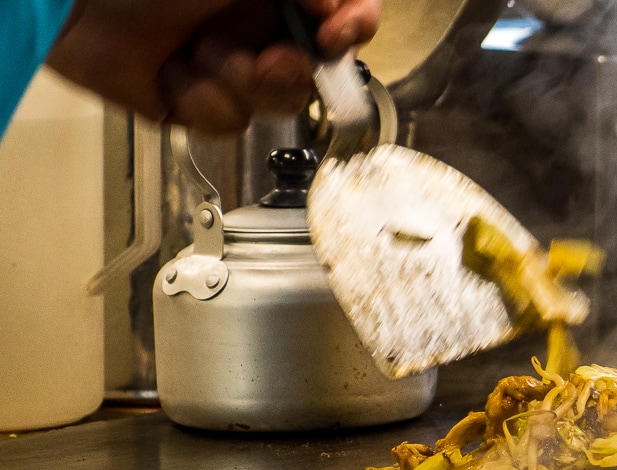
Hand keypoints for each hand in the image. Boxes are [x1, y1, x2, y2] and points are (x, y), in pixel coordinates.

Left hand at [45, 0, 380, 132]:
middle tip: (266, 62)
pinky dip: (200, 101)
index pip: (343, 16)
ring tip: (200, 55)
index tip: (339, 36)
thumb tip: (343, 11)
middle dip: (286, 73)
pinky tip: (175, 73)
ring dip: (235, 84)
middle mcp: (257, 28)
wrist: (75, 8)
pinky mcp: (198, 103)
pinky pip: (228, 122)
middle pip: (315, 73)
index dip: (352, 29)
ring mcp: (230, 67)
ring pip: (273, 105)